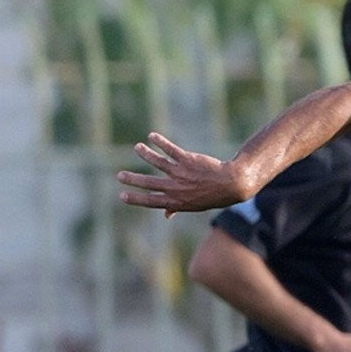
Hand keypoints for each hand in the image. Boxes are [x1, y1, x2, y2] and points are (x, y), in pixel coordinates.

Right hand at [116, 132, 248, 216]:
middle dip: (133, 179)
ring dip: (146, 154)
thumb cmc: (211, 196)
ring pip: (158, 163)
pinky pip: (171, 150)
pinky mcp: (188, 160)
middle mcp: (177, 188)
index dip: (136, 199)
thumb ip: (176, 207)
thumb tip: (165, 215)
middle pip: (150, 183)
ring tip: (138, 148)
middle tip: (120, 176)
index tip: (122, 196)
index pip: (151, 201)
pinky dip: (160, 142)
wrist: (230, 185)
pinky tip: (152, 137)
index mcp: (177, 202)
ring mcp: (181, 174)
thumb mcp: (193, 206)